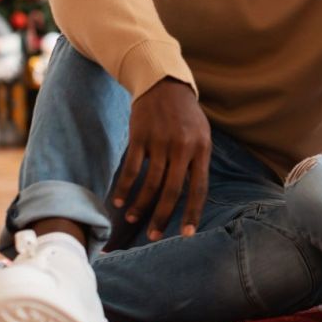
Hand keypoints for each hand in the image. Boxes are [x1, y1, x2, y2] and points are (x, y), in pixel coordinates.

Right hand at [111, 77, 211, 240]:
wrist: (165, 85)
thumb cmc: (185, 116)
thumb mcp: (201, 136)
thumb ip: (197, 164)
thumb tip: (191, 198)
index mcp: (202, 149)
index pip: (199, 189)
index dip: (192, 213)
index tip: (186, 234)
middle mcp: (183, 147)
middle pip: (172, 191)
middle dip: (162, 217)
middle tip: (153, 236)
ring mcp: (161, 142)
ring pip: (150, 183)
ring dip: (140, 205)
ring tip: (134, 219)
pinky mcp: (140, 137)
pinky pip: (131, 168)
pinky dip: (125, 187)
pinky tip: (119, 201)